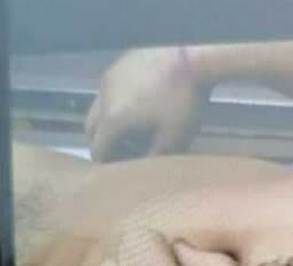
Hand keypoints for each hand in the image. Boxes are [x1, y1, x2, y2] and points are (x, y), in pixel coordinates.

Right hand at [86, 48, 209, 161]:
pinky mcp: (119, 65)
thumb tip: (145, 172)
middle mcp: (103, 98)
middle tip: (127, 154)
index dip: (107, 165)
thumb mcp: (174, 137)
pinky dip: (116, 106)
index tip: (123, 173)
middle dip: (104, 145)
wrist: (191, 53)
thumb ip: (155, 157)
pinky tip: (140, 109)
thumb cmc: (182, 100)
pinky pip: (110, 93)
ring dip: (109, 124)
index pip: (97, 150)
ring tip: (135, 133)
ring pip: (98, 109)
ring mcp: (109, 78)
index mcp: (112, 120)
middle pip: (91, 129)